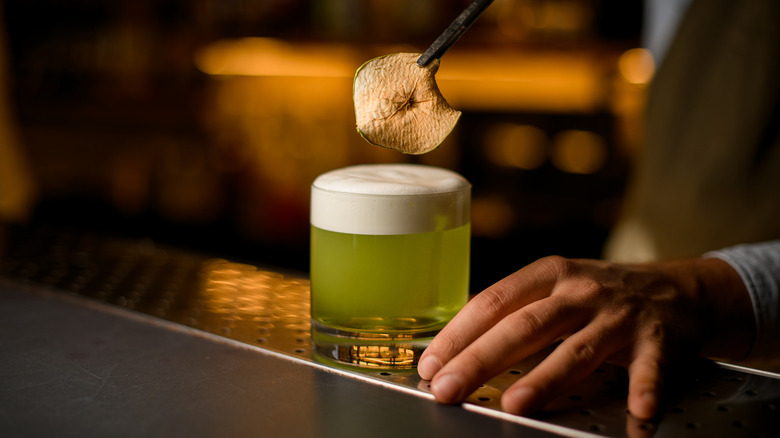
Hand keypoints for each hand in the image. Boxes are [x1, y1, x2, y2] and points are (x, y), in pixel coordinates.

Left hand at [417, 256, 752, 419]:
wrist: (680, 288)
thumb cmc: (602, 294)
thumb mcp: (557, 287)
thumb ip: (516, 312)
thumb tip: (457, 349)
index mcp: (549, 275)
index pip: (493, 302)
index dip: (459, 333)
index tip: (430, 363)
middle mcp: (581, 291)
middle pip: (524, 326)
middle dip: (481, 359)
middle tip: (448, 388)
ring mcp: (621, 315)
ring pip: (576, 349)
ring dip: (544, 379)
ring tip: (513, 404)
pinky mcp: (660, 339)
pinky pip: (651, 369)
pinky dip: (644, 390)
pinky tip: (635, 416)